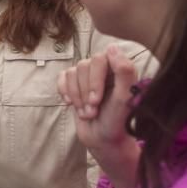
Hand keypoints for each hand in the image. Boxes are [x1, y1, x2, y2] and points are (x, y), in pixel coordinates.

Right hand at [57, 44, 140, 187]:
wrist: (102, 140)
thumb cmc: (117, 122)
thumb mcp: (124, 99)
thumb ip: (124, 72)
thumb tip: (112, 47)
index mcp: (118, 70)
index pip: (100, 58)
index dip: (95, 79)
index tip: (96, 100)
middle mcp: (103, 70)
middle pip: (83, 65)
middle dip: (85, 91)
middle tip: (92, 110)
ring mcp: (88, 77)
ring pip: (72, 73)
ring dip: (76, 96)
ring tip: (87, 112)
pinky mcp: (74, 85)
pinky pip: (62, 78)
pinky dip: (64, 92)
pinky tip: (70, 104)